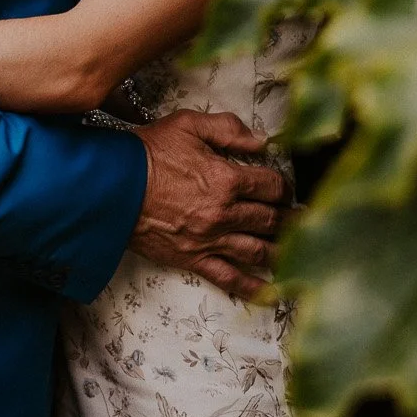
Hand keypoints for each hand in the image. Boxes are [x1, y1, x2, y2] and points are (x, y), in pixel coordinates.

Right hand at [130, 110, 286, 301]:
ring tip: (298, 250)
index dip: (284, 186)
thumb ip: (228, 129)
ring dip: (282, 251)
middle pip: (271, 220)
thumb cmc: (148, 153)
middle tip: (303, 219)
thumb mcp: (188, 124)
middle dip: (290, 219)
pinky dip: (252, 287)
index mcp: (227, 178)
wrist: (113, 187)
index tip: (285, 187)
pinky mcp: (193, 259)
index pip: (272, 186)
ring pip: (258, 251)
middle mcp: (224, 213)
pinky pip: (229, 278)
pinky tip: (270, 292)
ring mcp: (210, 239)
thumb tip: (261, 140)